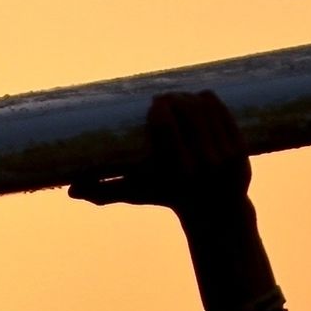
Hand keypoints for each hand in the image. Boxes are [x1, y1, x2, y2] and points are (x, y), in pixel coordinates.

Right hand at [71, 90, 253, 215]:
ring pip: (206, 109)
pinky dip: (210, 102)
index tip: (154, 104)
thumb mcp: (137, 195)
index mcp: (179, 171)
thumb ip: (104, 192)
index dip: (161, 108)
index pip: (168, 125)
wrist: (214, 212)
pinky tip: (200, 98)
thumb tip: (70, 190)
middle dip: (175, 100)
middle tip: (164, 100)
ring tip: (179, 99)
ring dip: (191, 98)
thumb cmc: (166, 198)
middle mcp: (205, 162)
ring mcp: (226, 155)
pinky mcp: (240, 147)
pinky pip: (223, 113)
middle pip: (187, 112)